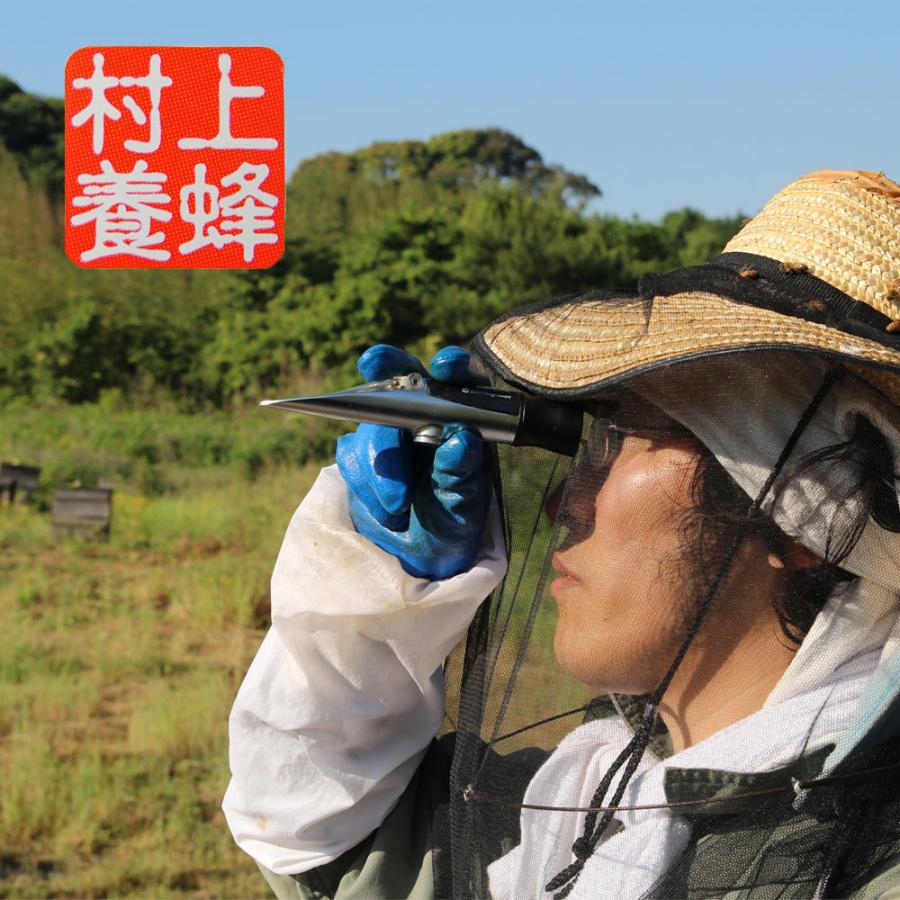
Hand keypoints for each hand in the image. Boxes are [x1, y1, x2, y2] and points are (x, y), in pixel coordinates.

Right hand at [336, 344, 490, 579]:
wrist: (418, 558)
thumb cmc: (452, 524)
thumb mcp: (464, 507)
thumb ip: (461, 475)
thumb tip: (459, 440)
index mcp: (460, 419)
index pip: (459, 379)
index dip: (452, 365)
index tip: (442, 368)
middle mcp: (423, 417)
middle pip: (402, 379)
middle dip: (386, 367)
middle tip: (373, 363)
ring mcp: (388, 433)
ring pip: (371, 423)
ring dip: (380, 465)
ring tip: (397, 506)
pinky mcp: (359, 454)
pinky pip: (351, 455)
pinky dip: (366, 484)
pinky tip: (386, 509)